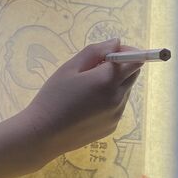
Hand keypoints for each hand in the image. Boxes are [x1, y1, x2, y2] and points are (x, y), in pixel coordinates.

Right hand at [0, 40, 139, 177]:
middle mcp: (118, 98)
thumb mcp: (70, 68)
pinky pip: (117, 107)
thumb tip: (116, 43)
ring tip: (88, 90)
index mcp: (107, 80)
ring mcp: (116, 115)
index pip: (134, 60)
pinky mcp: (112, 127)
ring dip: (114, 84)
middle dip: (122, 67)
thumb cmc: (53, 97)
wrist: (43, 134)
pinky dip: (109, 100)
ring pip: (124, 91)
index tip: (112, 51)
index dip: (127, 52)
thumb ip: (95, 52)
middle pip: (133, 75)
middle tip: (97, 67)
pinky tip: (87, 106)